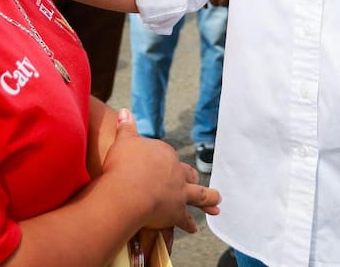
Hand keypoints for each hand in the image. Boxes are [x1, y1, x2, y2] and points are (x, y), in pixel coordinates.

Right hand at [101, 109, 220, 232]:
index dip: (164, 162)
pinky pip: (185, 219)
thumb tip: (125, 111)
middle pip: (188, 173)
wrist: (127, 190)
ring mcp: (179, 192)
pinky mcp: (176, 212)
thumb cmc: (123, 164)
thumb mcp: (123, 141)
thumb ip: (126, 127)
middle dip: (192, 177)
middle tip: (197, 180)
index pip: (168, 156)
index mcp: (164, 153)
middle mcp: (176, 171)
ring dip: (209, 199)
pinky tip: (193, 228)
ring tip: (217, 203)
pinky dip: (189, 224)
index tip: (159, 165)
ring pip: (199, 195)